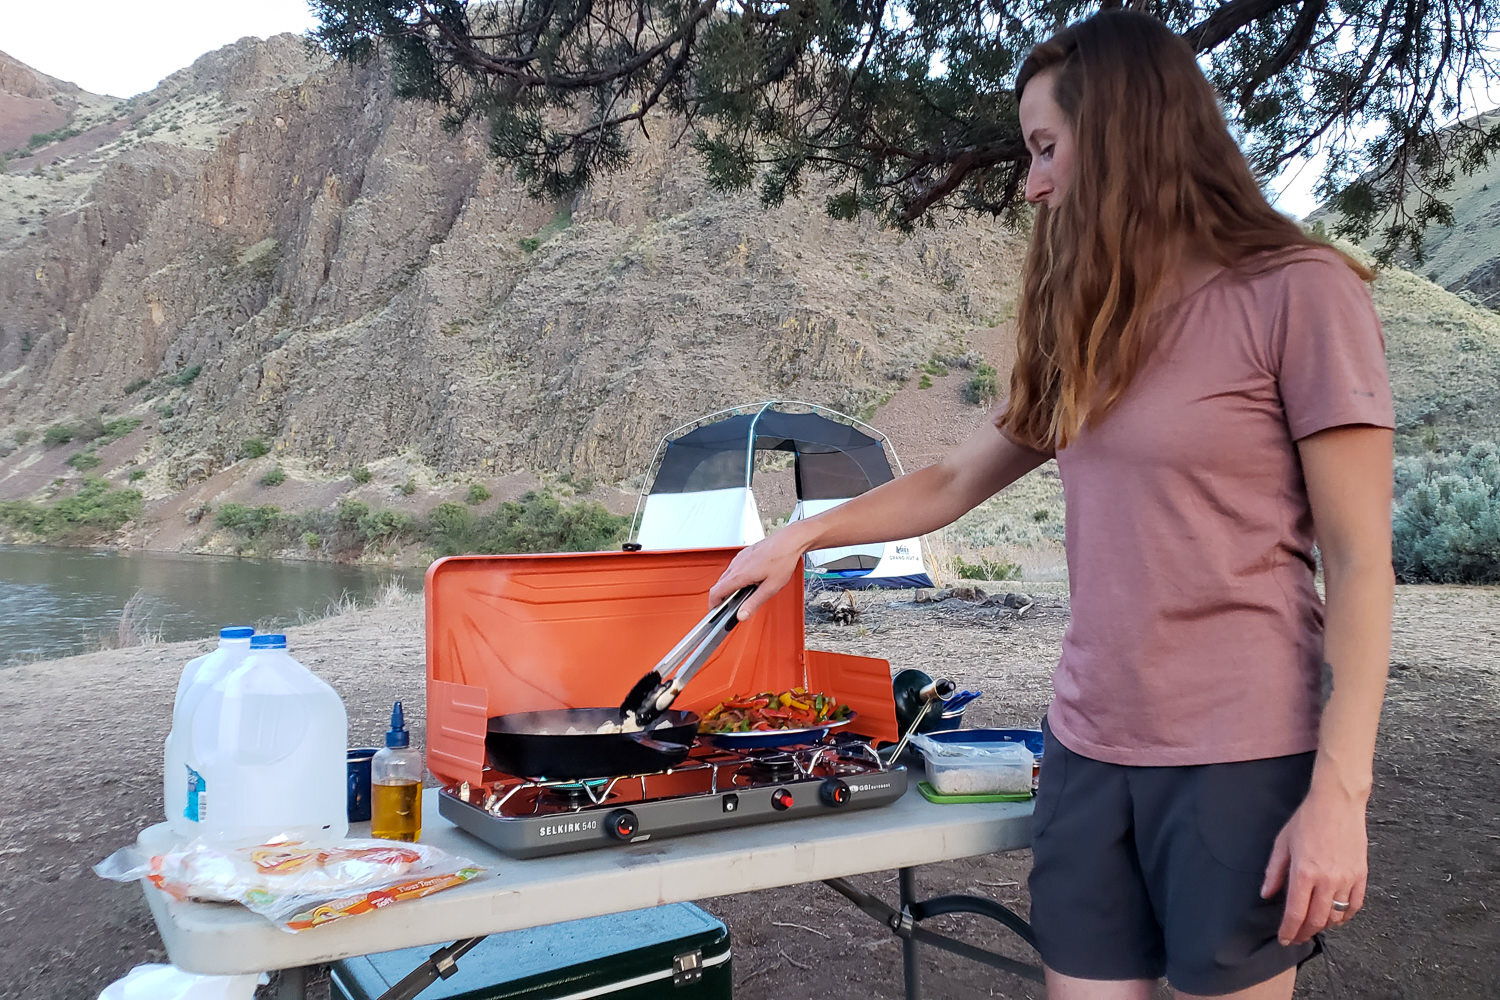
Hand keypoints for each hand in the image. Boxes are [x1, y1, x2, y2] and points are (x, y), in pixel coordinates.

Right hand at [706, 525, 809, 619]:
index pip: (716, 592)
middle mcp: (736, 565)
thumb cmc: (782, 560)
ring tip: (742, 595)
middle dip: (721, 597)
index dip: (713, 604)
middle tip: (730, 607)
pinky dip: (735, 577)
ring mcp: (739, 558)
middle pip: (719, 584)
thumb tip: (742, 615)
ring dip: (728, 587)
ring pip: (726, 576)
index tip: (715, 612)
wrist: (789, 541)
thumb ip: (754, 603)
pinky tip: (748, 581)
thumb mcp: (770, 588)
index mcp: (740, 575)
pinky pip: (733, 568)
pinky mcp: (744, 554)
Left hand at [1261, 783, 1369, 944]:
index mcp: (1304, 872)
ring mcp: (1347, 879)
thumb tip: (1267, 894)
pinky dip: (1345, 917)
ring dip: (1323, 926)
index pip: (1296, 913)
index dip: (1289, 930)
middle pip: (1317, 920)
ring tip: (1312, 926)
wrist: (1337, 803)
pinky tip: (1335, 917)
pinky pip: (1355, 906)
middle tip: (1296, 937)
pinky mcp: (1361, 876)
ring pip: (1336, 917)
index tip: (1284, 938)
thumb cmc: (1307, 820)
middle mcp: (1327, 880)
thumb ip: (1274, 872)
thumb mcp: (1282, 843)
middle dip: (1304, 933)